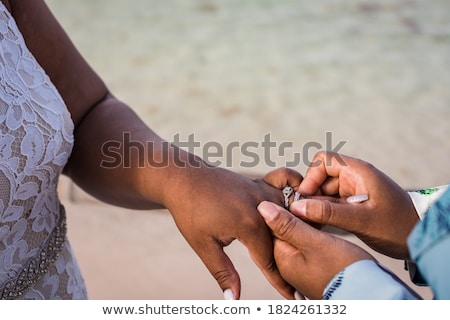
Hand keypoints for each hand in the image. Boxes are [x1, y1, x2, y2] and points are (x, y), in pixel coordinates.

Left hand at [165, 166, 297, 299]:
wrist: (182, 178)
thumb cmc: (190, 211)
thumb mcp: (204, 245)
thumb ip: (223, 272)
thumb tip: (233, 298)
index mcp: (248, 224)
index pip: (269, 260)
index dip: (280, 282)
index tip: (293, 297)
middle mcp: (261, 206)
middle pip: (283, 240)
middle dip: (291, 261)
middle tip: (301, 281)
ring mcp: (262, 191)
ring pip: (288, 214)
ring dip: (296, 231)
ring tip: (306, 250)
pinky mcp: (259, 182)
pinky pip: (285, 181)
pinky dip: (295, 187)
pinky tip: (300, 198)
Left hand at [257, 201, 373, 298]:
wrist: (369, 295)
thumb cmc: (344, 272)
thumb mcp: (314, 242)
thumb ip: (288, 225)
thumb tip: (263, 208)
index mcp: (282, 258)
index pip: (271, 226)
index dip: (280, 207)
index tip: (292, 194)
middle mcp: (288, 265)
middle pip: (282, 231)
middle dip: (292, 214)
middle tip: (305, 199)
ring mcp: (301, 268)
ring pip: (295, 236)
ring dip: (303, 222)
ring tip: (316, 209)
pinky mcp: (314, 267)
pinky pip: (306, 245)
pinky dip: (311, 232)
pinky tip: (320, 224)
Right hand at [292, 152, 418, 258]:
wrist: (421, 238)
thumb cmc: (398, 226)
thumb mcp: (362, 221)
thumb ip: (329, 213)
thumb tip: (298, 207)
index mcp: (358, 172)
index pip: (324, 161)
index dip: (310, 177)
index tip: (305, 198)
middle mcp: (354, 178)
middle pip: (320, 177)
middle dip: (311, 195)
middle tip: (305, 216)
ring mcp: (353, 191)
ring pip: (324, 192)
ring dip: (316, 206)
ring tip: (313, 224)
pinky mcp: (353, 204)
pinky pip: (331, 204)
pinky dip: (324, 213)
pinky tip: (322, 227)